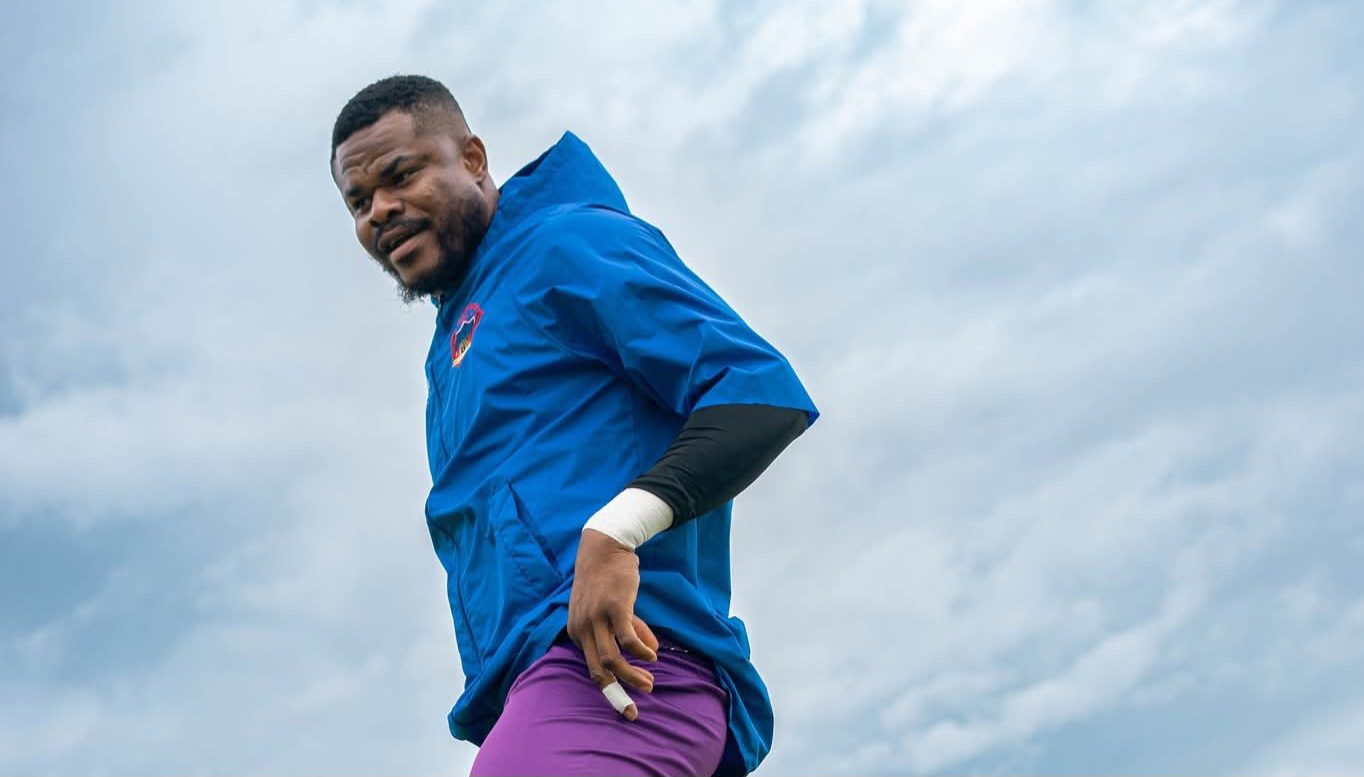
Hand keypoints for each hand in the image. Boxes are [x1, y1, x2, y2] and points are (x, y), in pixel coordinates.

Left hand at [567, 528, 659, 720]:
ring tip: (650, 683)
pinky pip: (627, 638)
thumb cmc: (608, 578)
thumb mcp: (612, 607)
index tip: (627, 705)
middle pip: (598, 671)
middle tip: (635, 708)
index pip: (592, 668)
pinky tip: (653, 655)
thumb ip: (628, 629)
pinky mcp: (615, 606)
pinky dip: (641, 651)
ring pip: (611, 659)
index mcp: (577, 631)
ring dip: (631, 675)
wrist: (604, 545)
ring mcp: (597, 617)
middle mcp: (583, 627)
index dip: (612, 688)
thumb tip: (650, 653)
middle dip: (617, 694)